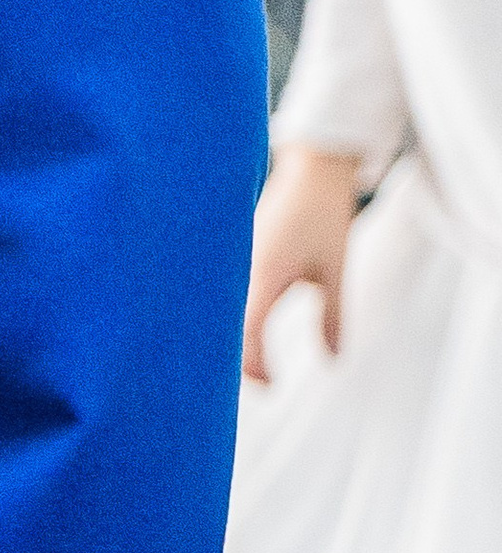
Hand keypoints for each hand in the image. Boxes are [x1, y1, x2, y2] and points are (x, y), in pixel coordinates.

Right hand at [243, 146, 360, 381]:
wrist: (312, 167)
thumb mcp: (334, 270)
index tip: (272, 385)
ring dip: (230, 333)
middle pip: (223, 325)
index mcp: (263, 274)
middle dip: (235, 356)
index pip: (247, 334)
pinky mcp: (235, 246)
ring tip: (244, 359)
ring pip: (218, 306)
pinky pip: (223, 288)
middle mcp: (240, 266)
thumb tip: (334, 360)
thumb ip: (333, 317)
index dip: (256, 366)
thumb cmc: (324, 216)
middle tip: (256, 382)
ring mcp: (234, 255)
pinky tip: (235, 321)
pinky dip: (229, 310)